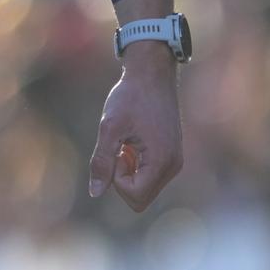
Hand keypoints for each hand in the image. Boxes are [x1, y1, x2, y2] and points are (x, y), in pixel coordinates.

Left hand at [87, 46, 182, 210]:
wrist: (152, 72)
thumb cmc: (131, 96)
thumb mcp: (109, 127)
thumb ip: (102, 161)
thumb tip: (95, 193)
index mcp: (162, 161)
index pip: (134, 196)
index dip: (116, 178)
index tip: (116, 150)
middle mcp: (173, 166)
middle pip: (140, 198)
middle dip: (122, 178)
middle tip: (119, 148)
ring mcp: (174, 161)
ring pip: (144, 188)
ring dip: (128, 171)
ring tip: (125, 142)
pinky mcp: (170, 155)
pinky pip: (149, 176)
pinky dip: (135, 165)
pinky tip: (132, 142)